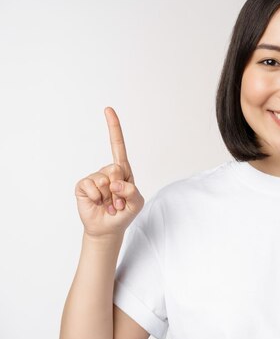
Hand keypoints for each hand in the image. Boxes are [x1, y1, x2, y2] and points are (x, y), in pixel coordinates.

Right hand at [74, 107, 144, 237]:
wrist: (108, 228)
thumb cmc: (124, 213)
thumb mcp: (136, 203)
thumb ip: (132, 192)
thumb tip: (115, 182)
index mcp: (123, 170)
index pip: (118, 146)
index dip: (113, 128)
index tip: (108, 109)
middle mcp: (108, 171)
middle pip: (115, 168)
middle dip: (119, 189)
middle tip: (118, 202)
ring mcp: (94, 177)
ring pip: (104, 180)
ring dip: (109, 197)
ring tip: (109, 204)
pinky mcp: (83, 186)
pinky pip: (90, 186)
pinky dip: (97, 197)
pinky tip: (97, 203)